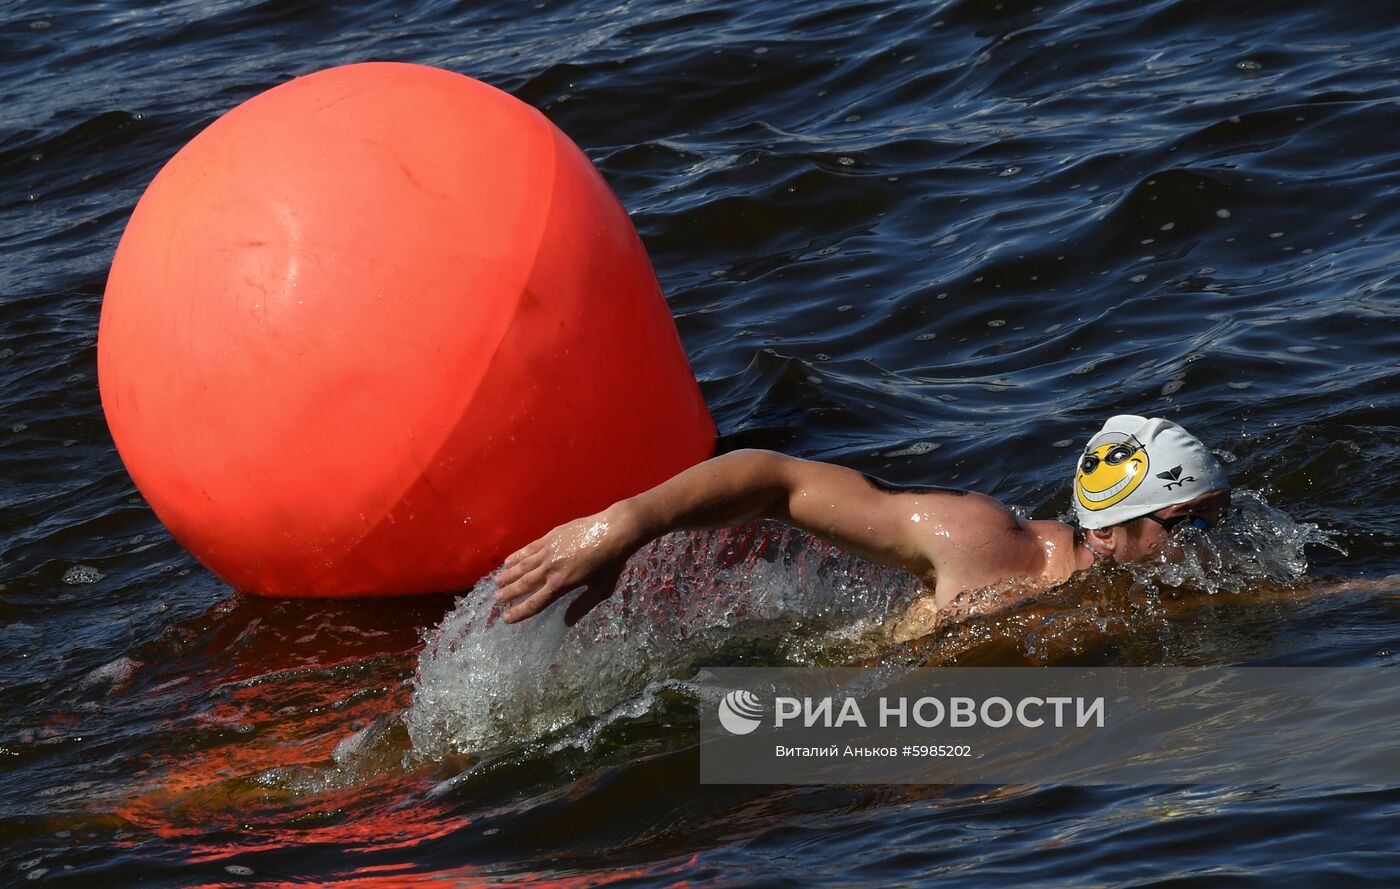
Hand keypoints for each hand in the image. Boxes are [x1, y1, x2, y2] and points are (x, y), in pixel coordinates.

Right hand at [494, 508, 638, 625]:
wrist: (614, 531)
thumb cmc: (611, 563)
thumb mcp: (601, 590)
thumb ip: (582, 606)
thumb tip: (567, 622)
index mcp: (561, 585)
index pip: (535, 603)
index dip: (519, 612)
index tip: (506, 618)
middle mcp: (550, 569)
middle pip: (523, 584)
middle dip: (508, 594)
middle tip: (496, 600)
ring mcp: (548, 551)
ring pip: (522, 566)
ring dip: (508, 576)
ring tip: (496, 583)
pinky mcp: (550, 537)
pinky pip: (528, 549)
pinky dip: (517, 556)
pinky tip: (508, 561)